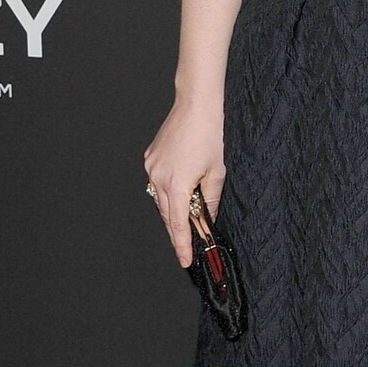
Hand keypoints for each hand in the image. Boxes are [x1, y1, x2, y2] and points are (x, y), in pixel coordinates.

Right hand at [143, 97, 225, 267]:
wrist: (195, 106)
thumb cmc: (210, 136)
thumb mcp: (217, 172)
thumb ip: (210, 200)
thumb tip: (207, 219)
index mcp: (177, 185)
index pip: (178, 224)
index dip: (182, 245)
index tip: (186, 260)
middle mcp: (158, 178)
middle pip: (168, 215)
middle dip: (178, 230)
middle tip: (191, 244)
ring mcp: (151, 168)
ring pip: (161, 200)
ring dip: (173, 210)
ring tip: (189, 217)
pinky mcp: (150, 159)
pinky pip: (158, 183)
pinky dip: (168, 192)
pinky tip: (181, 191)